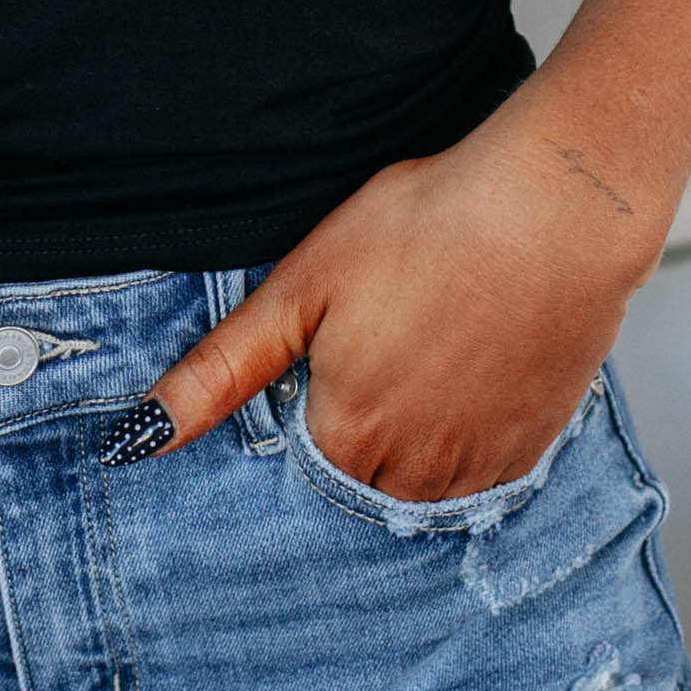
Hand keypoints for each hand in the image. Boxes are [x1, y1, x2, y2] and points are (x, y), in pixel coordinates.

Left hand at [136, 101, 663, 502]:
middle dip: (361, 425)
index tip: (340, 353)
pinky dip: (469, 432)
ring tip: (431, 348)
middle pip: (359, 476)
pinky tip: (474, 366)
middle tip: (390, 339)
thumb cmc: (428, 229)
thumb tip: (133, 439)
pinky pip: (481, 471)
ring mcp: (478, 468)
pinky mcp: (532, 451)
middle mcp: (409, 476)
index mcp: (343, 438)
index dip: (313, 402)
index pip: (299, 462)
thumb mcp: (301, 287)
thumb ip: (220, 373)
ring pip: (421, 480)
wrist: (557, 210)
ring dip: (415, 436)